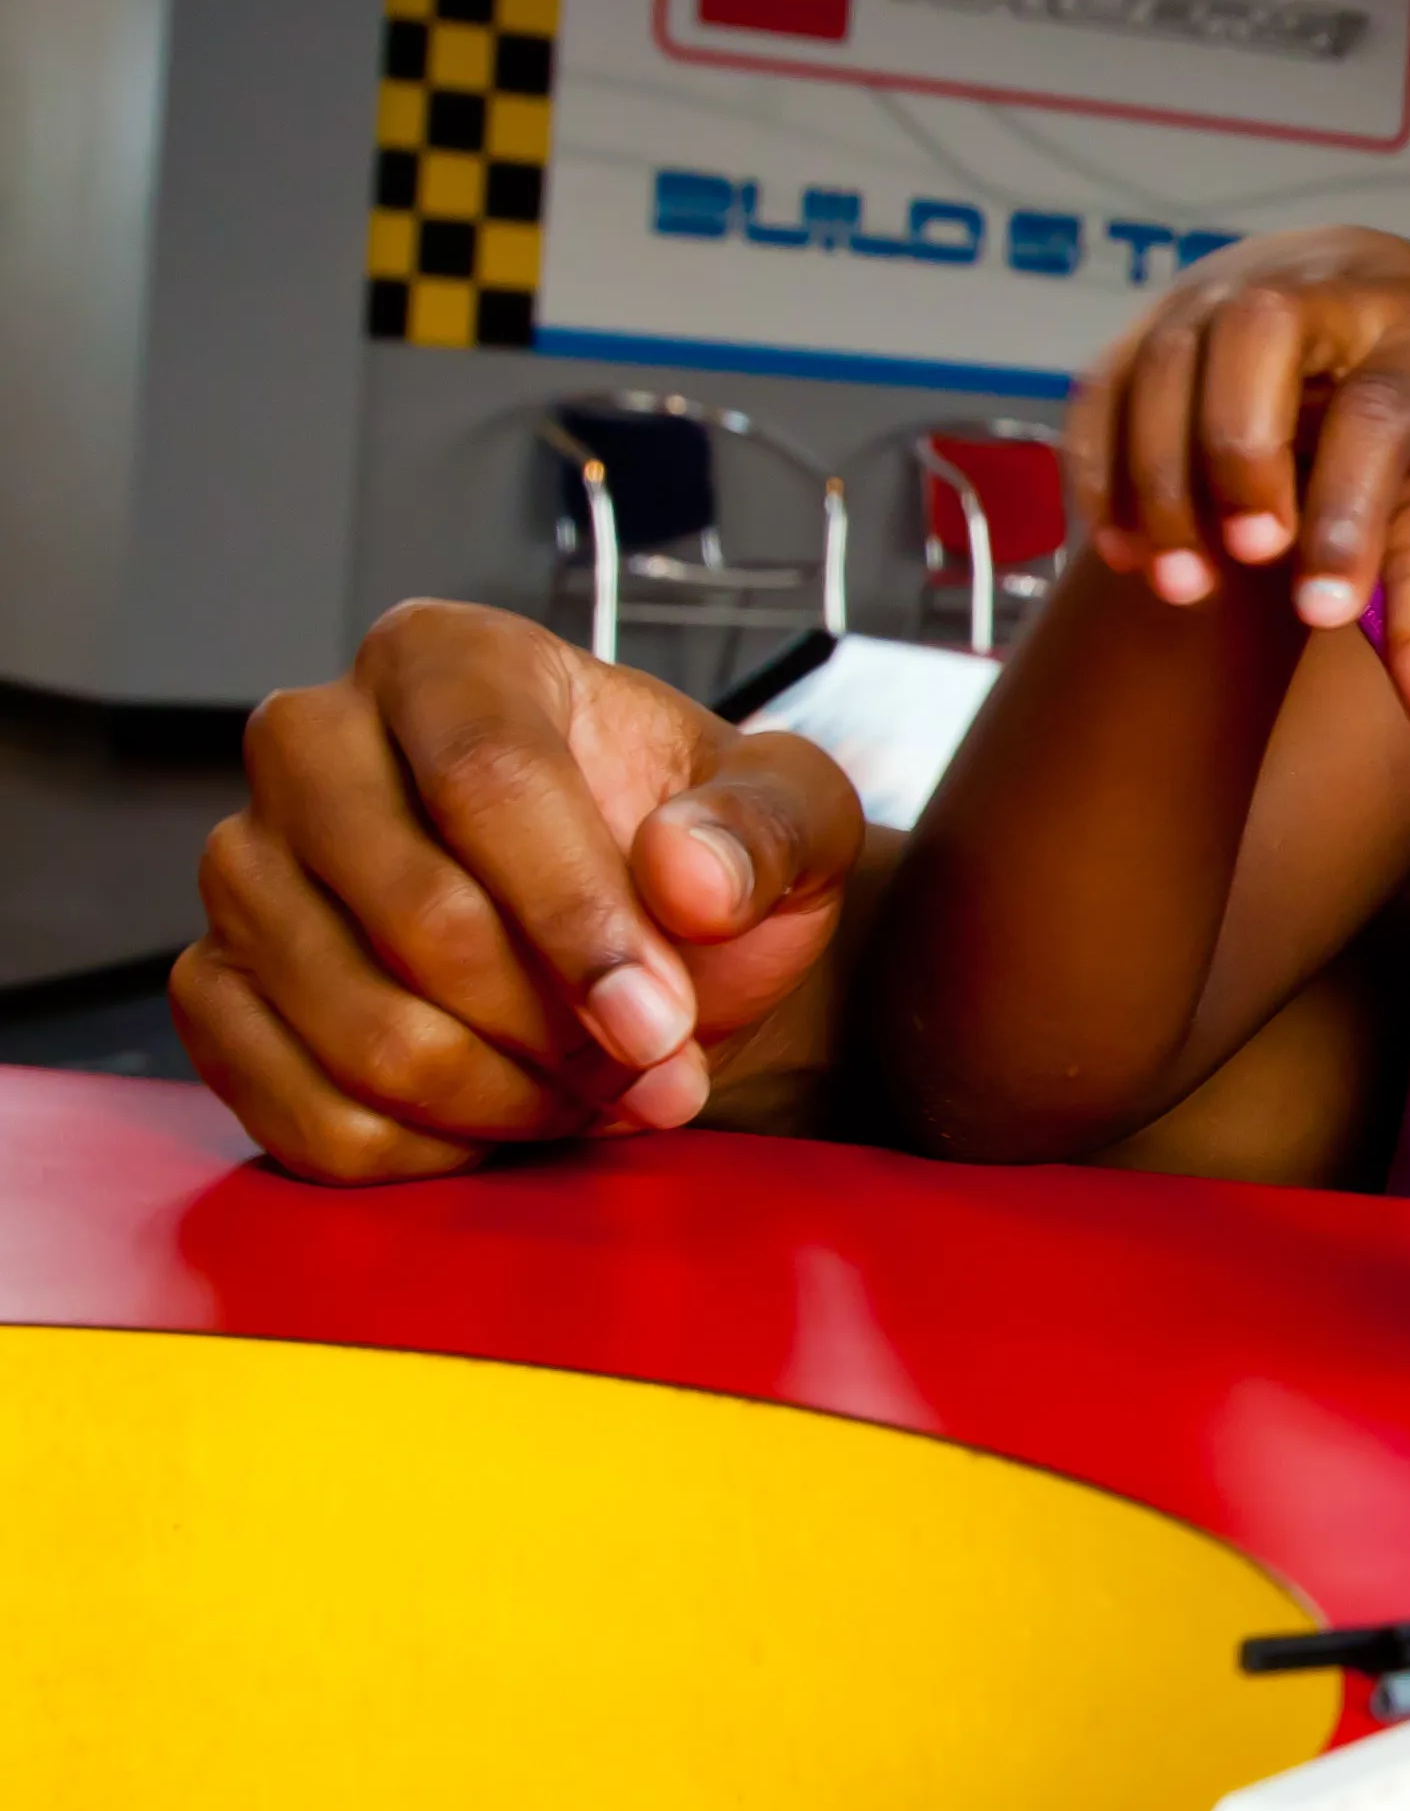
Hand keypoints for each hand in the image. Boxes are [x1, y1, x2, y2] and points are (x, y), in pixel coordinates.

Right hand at [175, 602, 864, 1182]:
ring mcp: (245, 869)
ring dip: (508, 1096)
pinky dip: (429, 1150)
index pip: (486, 780)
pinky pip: (300, 1112)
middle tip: (659, 1069)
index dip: (578, 918)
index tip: (662, 1023)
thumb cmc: (707, 857)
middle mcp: (310, 743)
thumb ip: (767, 828)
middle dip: (558, 1028)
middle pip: (416, 918)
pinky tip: (509, 1118)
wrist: (649, 942)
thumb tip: (687, 877)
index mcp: (443, 660)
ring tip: (598, 1087)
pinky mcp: (215, 988)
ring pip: (359, 1030)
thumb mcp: (792, 815)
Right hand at [1072, 225, 1409, 763]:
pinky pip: (1104, 387)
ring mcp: (1223, 297)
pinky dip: (1101, 469)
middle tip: (1250, 561)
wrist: (1364, 303)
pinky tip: (1124, 553)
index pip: (1382, 412)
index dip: (1350, 510)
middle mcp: (1319, 296)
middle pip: (1263, 339)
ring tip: (1180, 585)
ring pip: (1172, 357)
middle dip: (1243, 452)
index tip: (1322, 613)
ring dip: (1161, 474)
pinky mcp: (1150, 324)